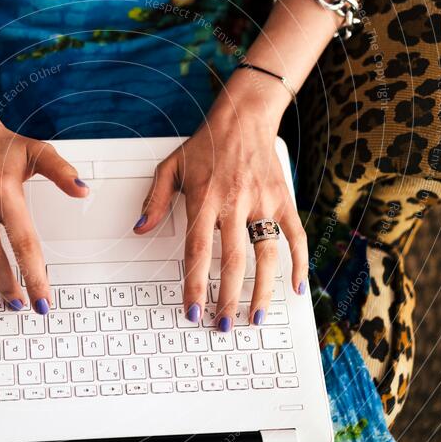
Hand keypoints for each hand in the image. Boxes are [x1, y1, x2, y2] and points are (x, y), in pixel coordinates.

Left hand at [134, 99, 307, 330]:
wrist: (244, 116)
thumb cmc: (205, 144)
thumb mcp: (171, 167)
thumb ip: (155, 200)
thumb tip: (140, 229)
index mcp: (204, 199)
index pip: (197, 251)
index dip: (194, 284)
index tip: (192, 310)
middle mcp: (235, 203)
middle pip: (232, 261)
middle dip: (227, 298)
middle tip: (223, 325)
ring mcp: (263, 202)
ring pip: (266, 255)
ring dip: (262, 291)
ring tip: (256, 318)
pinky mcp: (283, 199)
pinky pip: (296, 236)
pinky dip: (300, 262)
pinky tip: (296, 287)